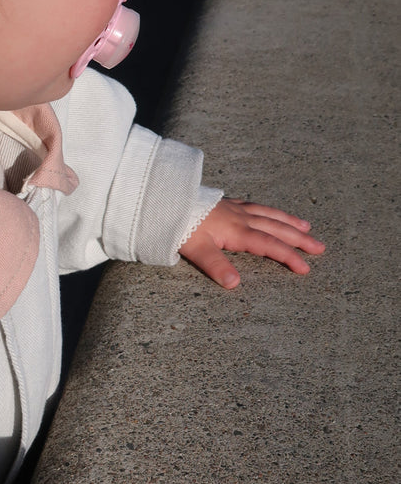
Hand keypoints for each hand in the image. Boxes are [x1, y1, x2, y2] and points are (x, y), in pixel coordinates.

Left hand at [179, 198, 324, 287]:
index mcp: (237, 231)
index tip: (306, 268)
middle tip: (320, 247)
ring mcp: (234, 208)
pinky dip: (269, 210)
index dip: (289, 257)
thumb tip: (235, 284)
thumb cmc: (177, 225)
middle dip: (299, 239)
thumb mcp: (195, 249)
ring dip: (288, 221)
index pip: (269, 246)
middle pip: (276, 228)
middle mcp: (240, 217)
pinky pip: (255, 205)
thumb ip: (216, 266)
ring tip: (306, 226)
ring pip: (268, 214)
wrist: (165, 199)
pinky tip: (270, 212)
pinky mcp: (225, 202)